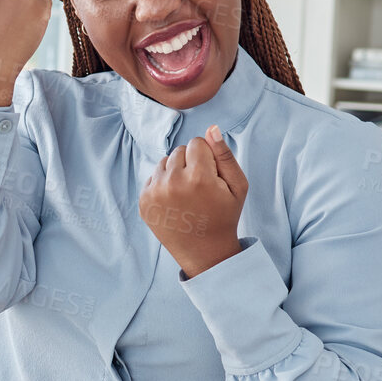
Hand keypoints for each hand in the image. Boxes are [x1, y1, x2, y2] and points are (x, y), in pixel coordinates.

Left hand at [139, 125, 248, 276]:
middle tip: (199, 188)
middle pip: (179, 150)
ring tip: (188, 194)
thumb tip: (211, 128)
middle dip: (190, 163)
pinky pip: (153, 177)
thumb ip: (225, 155)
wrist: (204, 251)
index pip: (197, 143)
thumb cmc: (224, 215)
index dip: (207, 158)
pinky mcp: (144, 201)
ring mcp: (155, 193)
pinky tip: (175, 202)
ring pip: (164, 162)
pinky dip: (164, 184)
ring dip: (175, 172)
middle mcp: (173, 183)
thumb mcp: (237, 186)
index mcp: (198, 177)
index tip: (211, 177)